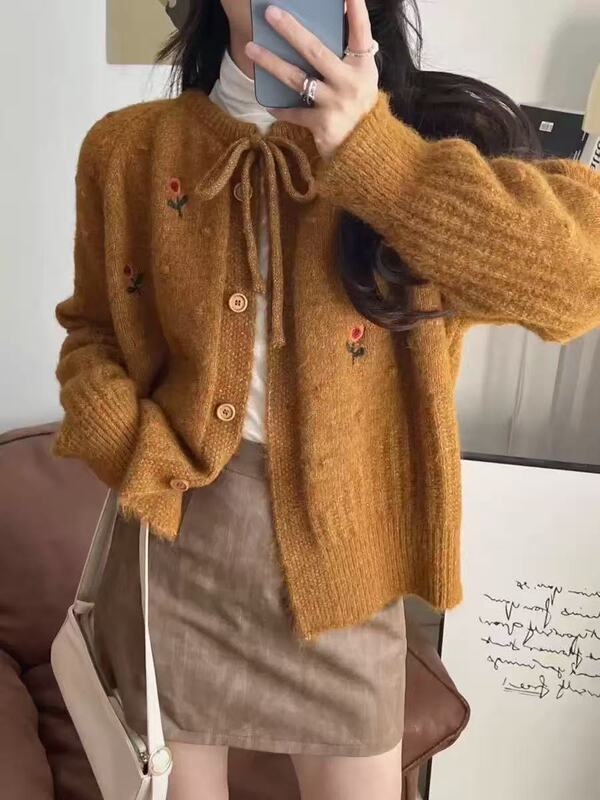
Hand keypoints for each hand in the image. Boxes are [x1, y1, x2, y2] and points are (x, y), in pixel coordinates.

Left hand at [245, 0, 378, 159]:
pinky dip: (281, 109)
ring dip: (272, 63)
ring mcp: (335, 104)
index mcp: (363, 67)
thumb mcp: (363, 79)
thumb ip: (350, 55)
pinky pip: (295, 113)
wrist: (366, 151)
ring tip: (251, 49)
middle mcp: (350, 83)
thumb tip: (337, 19)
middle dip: (291, 30)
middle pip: (316, 51)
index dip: (355, 11)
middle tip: (271, 13)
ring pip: (297, 79)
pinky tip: (268, 103)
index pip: (361, 32)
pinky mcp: (323, 125)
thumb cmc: (360, 108)